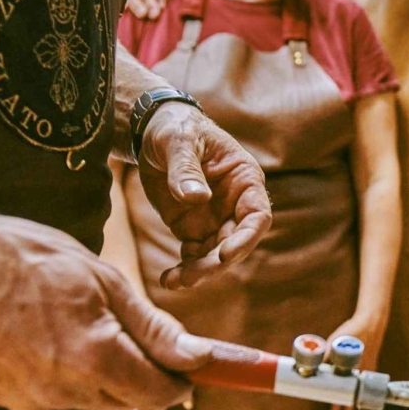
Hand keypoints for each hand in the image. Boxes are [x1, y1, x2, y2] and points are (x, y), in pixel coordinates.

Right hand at [0, 211, 211, 409]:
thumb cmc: (26, 259)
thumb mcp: (103, 280)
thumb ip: (154, 328)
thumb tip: (198, 357)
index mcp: (94, 359)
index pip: (161, 394)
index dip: (182, 378)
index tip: (190, 361)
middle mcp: (64, 391)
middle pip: (129, 398)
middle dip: (141, 370)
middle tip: (127, 324)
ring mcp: (31, 401)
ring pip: (93, 397)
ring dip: (101, 369)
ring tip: (72, 318)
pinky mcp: (8, 401)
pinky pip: (56, 394)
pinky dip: (64, 371)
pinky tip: (42, 333)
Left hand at [137, 103, 271, 289]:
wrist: (151, 132)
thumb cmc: (175, 128)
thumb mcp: (179, 141)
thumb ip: (186, 168)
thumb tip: (196, 197)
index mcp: (244, 180)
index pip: (257, 215)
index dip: (246, 238)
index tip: (225, 254)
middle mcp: (234, 204)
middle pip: (236, 242)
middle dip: (216, 262)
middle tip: (192, 276)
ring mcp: (214, 219)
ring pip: (215, 255)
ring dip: (198, 271)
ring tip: (174, 282)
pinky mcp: (192, 228)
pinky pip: (193, 255)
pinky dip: (183, 269)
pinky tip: (168, 278)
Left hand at [325, 314, 385, 409]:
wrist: (372, 322)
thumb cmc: (352, 331)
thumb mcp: (336, 341)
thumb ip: (326, 355)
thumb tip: (312, 366)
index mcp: (355, 368)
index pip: (346, 392)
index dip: (339, 404)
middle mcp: (363, 372)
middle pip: (352, 394)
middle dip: (345, 407)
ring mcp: (368, 369)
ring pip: (358, 390)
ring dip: (352, 401)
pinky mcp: (371, 365)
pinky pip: (364, 381)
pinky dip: (359, 390)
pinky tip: (357, 395)